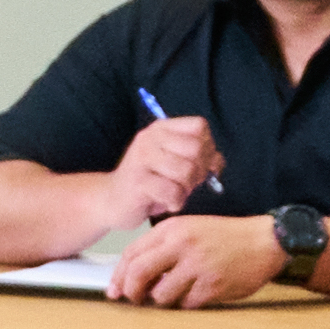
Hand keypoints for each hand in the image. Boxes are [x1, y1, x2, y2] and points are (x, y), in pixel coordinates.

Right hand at [108, 113, 224, 233]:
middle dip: (199, 171)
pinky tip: (166, 202)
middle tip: (187, 184)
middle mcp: (151, 137)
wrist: (111, 201)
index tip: (199, 164)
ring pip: (187, 170)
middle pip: (196, 148)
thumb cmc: (149, 183)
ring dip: (187, 189)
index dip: (208, 147)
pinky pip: (173, 192)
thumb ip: (199, 158)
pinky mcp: (137, 181)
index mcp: (162, 128)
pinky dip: (175, 202)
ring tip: (175, 193)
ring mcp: (142, 157)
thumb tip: (218, 162)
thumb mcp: (175, 164)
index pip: (200, 126)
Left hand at [108, 212, 298, 308]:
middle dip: (132, 293)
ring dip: (164, 300)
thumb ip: (163, 247)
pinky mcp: (212, 286)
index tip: (115, 289)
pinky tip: (198, 293)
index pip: (132, 253)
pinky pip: (187, 304)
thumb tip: (135, 275)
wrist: (265, 241)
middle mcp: (182, 245)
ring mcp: (197, 266)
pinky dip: (188, 303)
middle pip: (138, 275)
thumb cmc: (226, 236)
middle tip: (136, 300)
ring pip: (161, 295)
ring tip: (177, 292)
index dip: (119, 276)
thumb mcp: (190, 229)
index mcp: (173, 229)